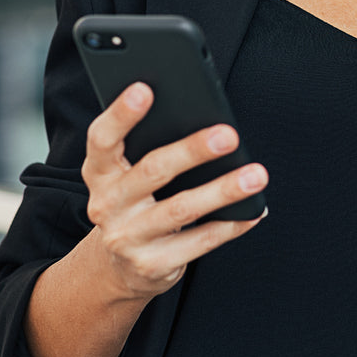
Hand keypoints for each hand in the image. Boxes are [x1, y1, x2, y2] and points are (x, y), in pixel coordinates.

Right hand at [81, 81, 267, 301]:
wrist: (118, 268)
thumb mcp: (127, 175)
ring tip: (255, 175)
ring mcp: (127, 238)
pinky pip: (199, 242)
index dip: (121, 114)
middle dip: (192, 151)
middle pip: (152, 170)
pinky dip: (230, 225)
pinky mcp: (151, 265)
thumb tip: (204, 119)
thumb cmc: (136, 203)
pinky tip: (252, 211)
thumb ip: (149, 147)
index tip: (145, 88)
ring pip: (181, 209)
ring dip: (223, 190)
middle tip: (228, 135)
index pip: (102, 138)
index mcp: (100, 172)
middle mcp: (107, 204)